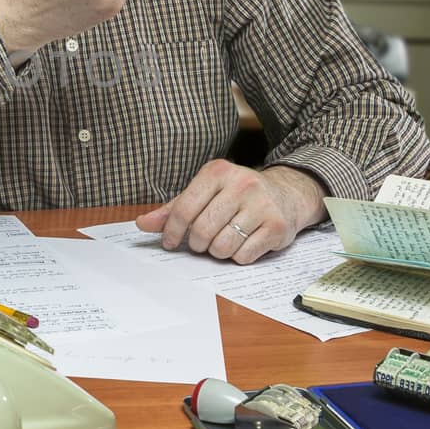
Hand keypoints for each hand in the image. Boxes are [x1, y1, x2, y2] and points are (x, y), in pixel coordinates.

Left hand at [135, 163, 326, 264]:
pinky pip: (243, 256)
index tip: (169, 242)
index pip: (184, 208)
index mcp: (218, 171)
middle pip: (202, 231)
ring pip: (222, 247)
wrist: (287, 193)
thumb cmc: (237, 195)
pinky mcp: (276, 226)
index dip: (172, 231)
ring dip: (217, 252)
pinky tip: (243, 243)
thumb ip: (173, 209)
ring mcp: (262, 205)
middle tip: (201, 242)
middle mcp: (242, 184)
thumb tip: (142, 224)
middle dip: (196, 244)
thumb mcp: (205, 193)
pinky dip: (237, 257)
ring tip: (223, 240)